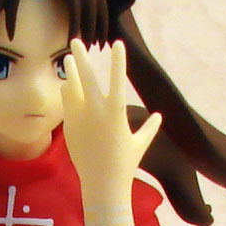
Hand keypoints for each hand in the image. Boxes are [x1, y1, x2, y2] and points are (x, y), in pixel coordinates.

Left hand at [61, 39, 161, 203]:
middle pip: (86, 78)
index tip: (117, 42)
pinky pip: (67, 104)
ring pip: (72, 89)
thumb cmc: (125, 164)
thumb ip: (149, 128)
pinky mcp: (70, 128)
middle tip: (76, 41)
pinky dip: (67, 93)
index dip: (118, 60)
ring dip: (70, 73)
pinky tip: (66, 84)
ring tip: (67, 60)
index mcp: (116, 112)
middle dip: (80, 57)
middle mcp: (96, 112)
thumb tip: (159, 116)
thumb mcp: (140, 144)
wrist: (102, 184)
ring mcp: (80, 119)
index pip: (118, 79)